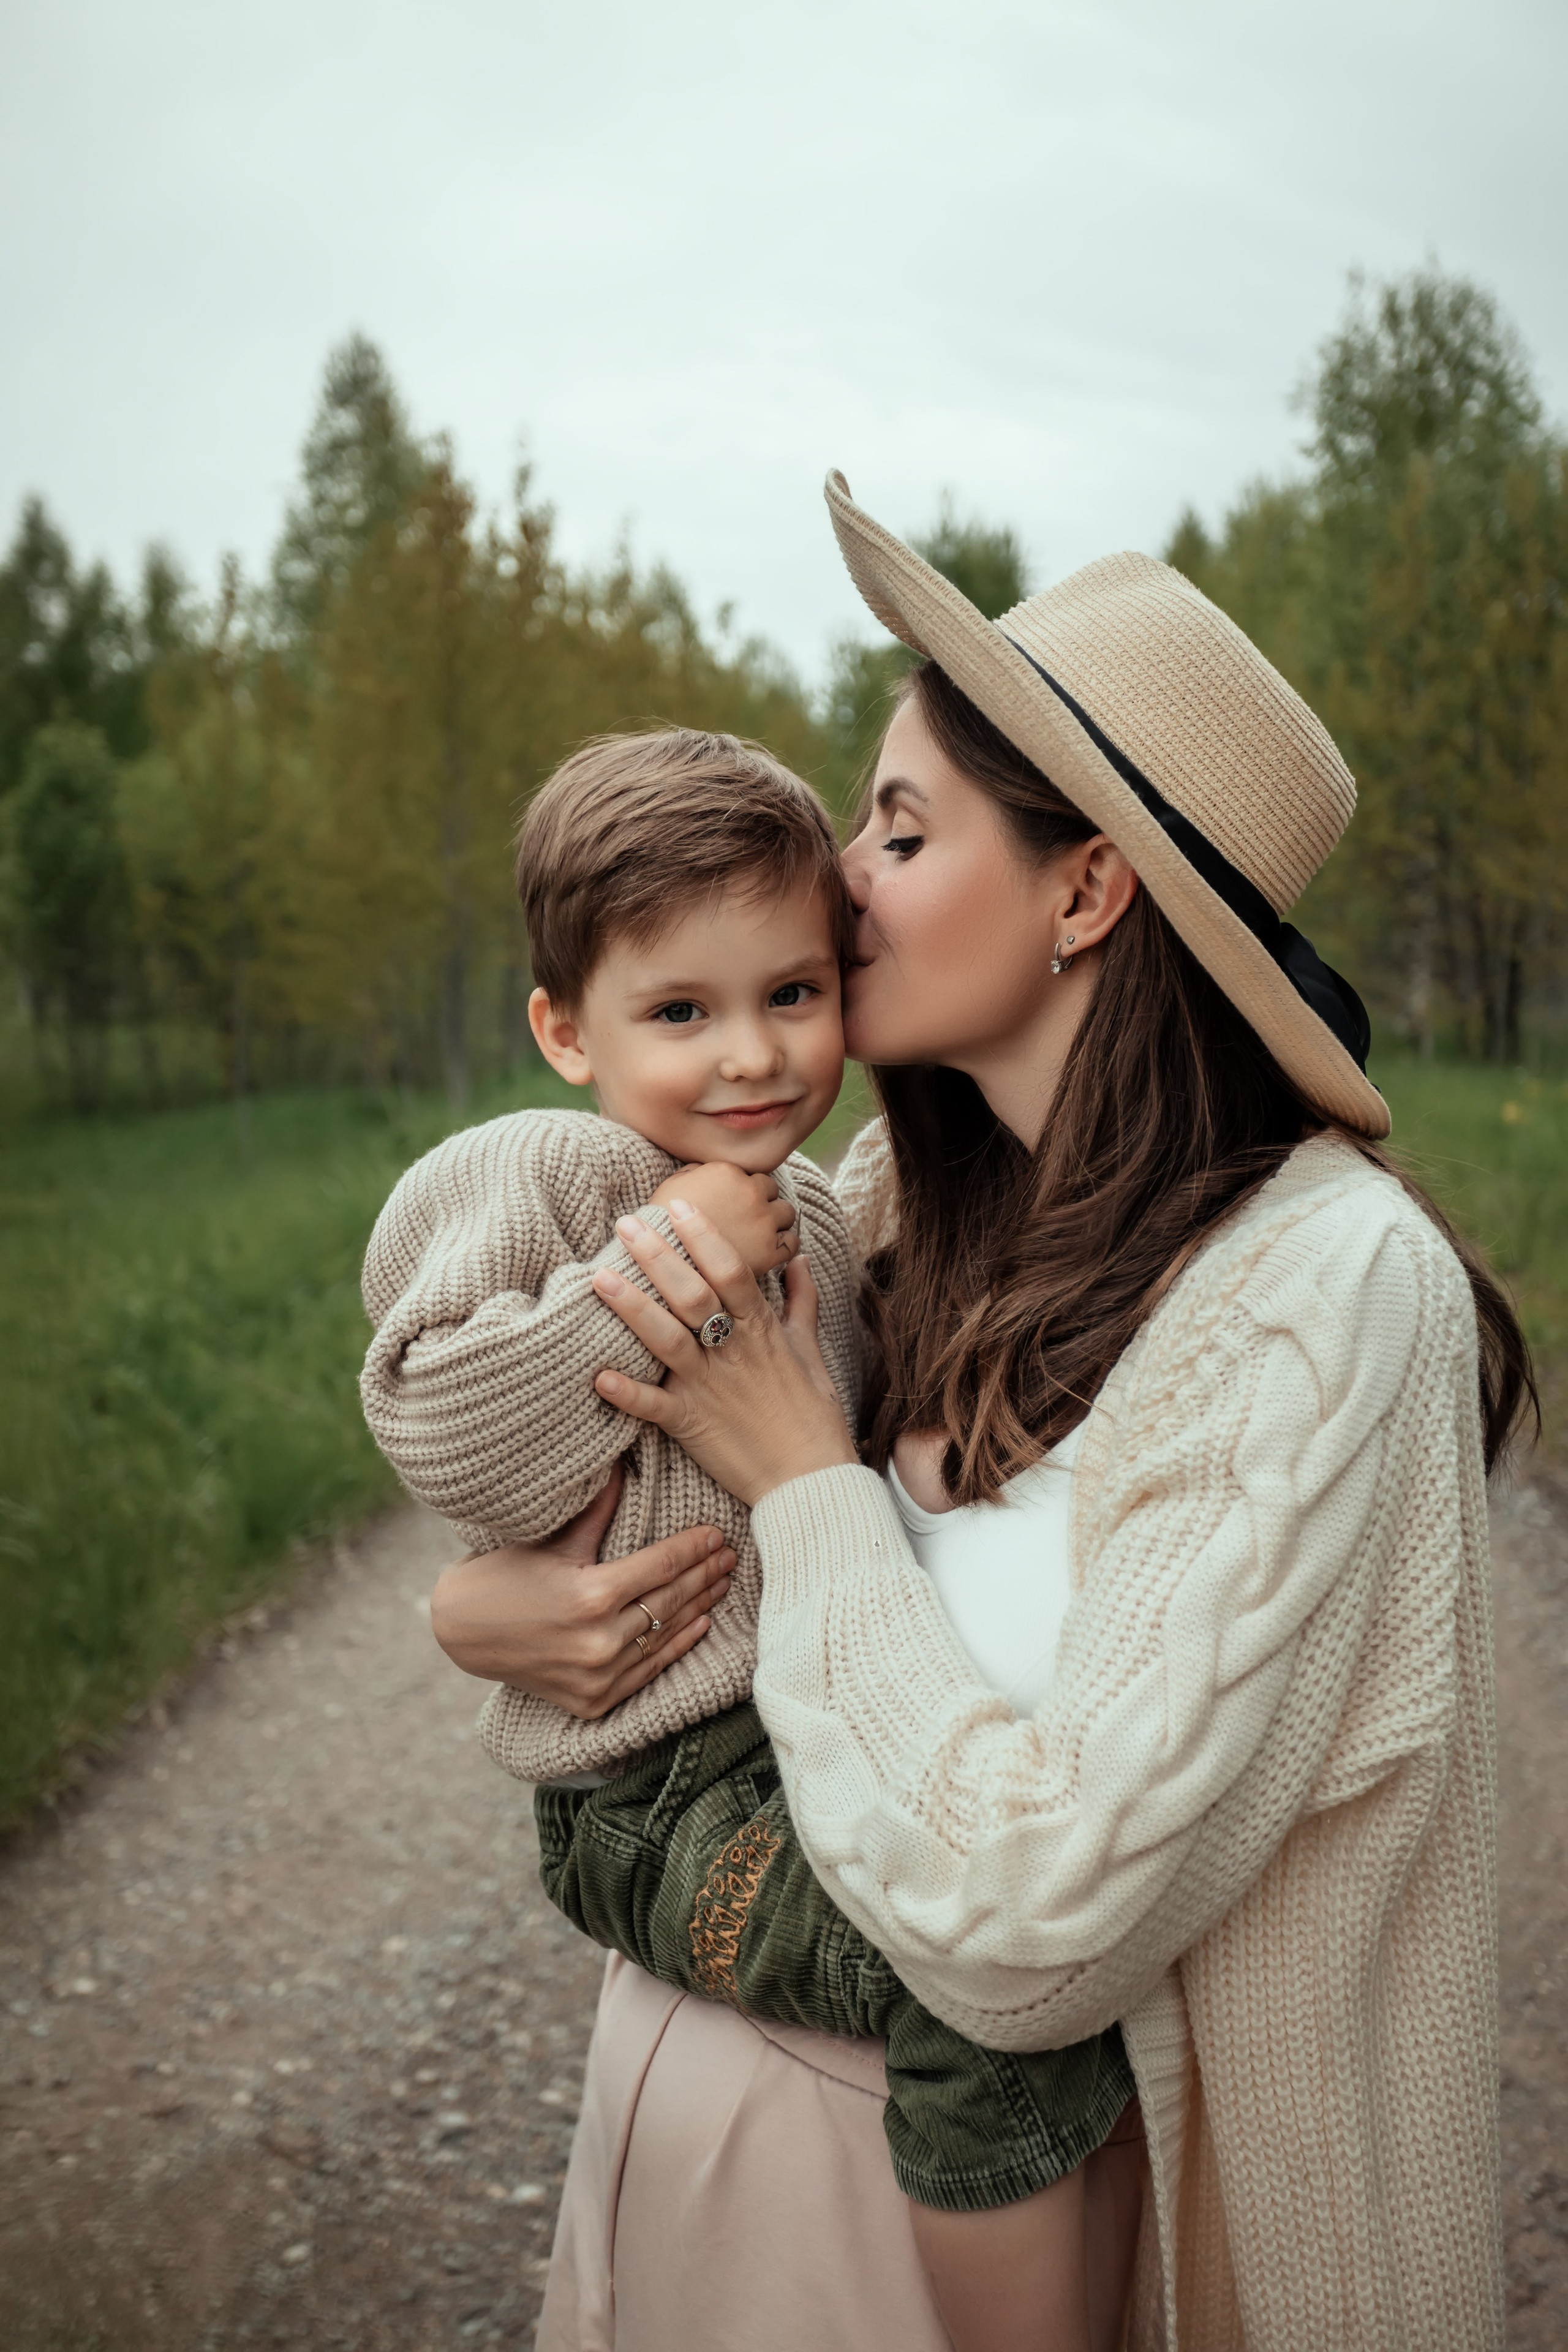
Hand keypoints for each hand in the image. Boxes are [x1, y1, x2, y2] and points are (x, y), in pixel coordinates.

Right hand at [428, 1463, 735, 1717]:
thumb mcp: (553, 1540)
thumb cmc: (505, 1574)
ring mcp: (599, 1677)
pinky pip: (648, 1670)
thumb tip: (628, 1464)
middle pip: (669, 1600)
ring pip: (664, 1635)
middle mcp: (600, 1641)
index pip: (660, 1566)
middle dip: (703, 1574)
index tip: (716, 1533)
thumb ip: (598, 1510)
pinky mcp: (594, 1701)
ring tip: (721, 1582)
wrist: (464, 1632)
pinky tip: (700, 1623)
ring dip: (698, 1607)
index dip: (692, 1548)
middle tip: (730, 1555)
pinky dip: (676, 1646)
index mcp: (591, 1596)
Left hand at [590, 1197, 857, 1507]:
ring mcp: (710, 1388)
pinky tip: (598, 1375)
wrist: (812, 1480)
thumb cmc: (813, 1415)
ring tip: (600, 1279)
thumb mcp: (811, 1351)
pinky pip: (654, 1406)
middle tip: (625, 1224)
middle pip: (693, 1295)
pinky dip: (627, 1392)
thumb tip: (799, 1260)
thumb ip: (802, 1302)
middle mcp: (734, 1352)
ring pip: (667, 1339)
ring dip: (632, 1309)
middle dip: (658, 1257)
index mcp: (762, 1330)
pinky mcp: (692, 1425)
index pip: (732, 1271)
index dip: (704, 1236)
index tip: (677, 1206)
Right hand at [648, 1162, 796, 1278]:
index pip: (751, 1175)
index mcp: (730, 1172)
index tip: (736, 1202)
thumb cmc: (662, 1221)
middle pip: (772, 1191)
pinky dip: (784, 1244)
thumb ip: (697, 1171)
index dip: (745, 1189)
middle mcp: (752, 1194)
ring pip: (787, 1213)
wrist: (665, 1258)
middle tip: (748, 1217)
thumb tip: (706, 1170)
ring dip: (776, 1220)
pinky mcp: (769, 1252)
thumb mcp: (674, 1184)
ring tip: (761, 1231)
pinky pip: (791, 1243)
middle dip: (762, 1201)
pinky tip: (773, 1247)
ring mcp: (763, 1224)